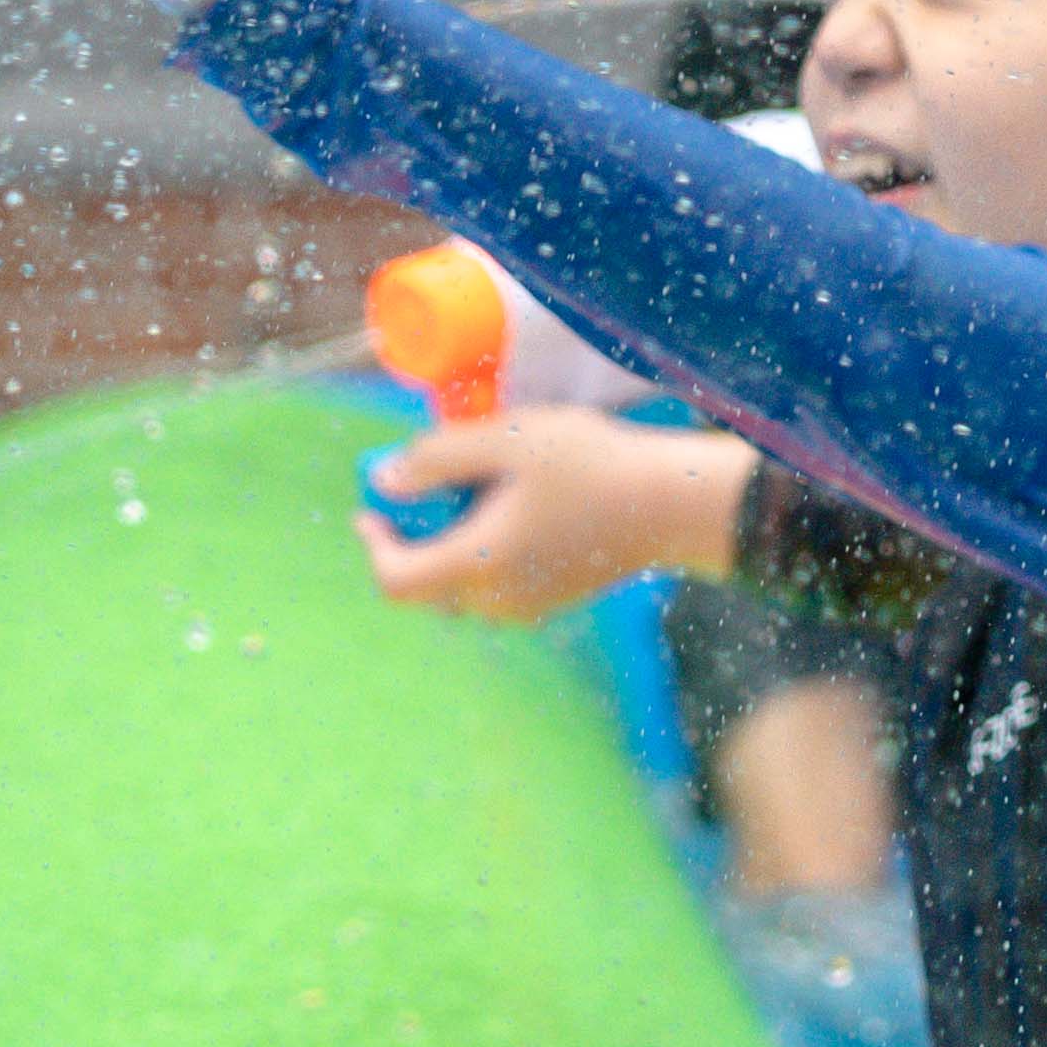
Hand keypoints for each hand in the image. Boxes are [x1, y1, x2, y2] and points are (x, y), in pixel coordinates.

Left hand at [352, 406, 749, 624]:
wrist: (673, 504)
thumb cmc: (591, 464)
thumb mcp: (506, 439)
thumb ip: (437, 457)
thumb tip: (387, 480)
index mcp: (479, 566)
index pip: (396, 580)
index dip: (374, 543)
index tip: (373, 506)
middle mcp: (498, 601)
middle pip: (426, 582)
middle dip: (414, 534)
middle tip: (427, 481)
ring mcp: (528, 606)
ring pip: (460, 583)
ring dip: (450, 540)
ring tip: (479, 486)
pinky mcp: (552, 599)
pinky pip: (495, 583)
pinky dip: (483, 549)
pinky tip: (514, 504)